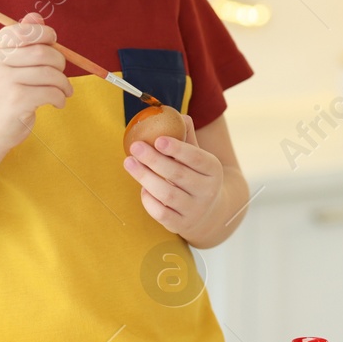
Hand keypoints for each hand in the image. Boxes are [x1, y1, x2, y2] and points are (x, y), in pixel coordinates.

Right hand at [0, 13, 72, 154]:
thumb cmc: (2, 94)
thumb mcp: (6, 64)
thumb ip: (22, 40)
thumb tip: (37, 16)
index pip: (24, 31)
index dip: (45, 34)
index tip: (53, 42)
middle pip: (43, 52)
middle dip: (60, 62)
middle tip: (61, 74)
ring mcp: (4, 81)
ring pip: (51, 73)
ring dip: (64, 84)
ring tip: (64, 91)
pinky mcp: (17, 101)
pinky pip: (52, 92)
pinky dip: (61, 98)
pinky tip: (57, 102)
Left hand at [123, 113, 225, 235]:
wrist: (211, 213)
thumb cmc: (198, 177)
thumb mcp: (199, 158)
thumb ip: (188, 138)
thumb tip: (178, 116)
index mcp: (213, 170)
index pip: (196, 158)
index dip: (178, 149)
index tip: (158, 139)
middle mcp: (207, 191)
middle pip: (178, 174)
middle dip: (154, 160)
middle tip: (135, 146)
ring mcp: (194, 210)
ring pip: (167, 194)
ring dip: (145, 177)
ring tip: (129, 162)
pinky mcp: (181, 225)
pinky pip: (161, 213)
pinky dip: (148, 200)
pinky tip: (142, 188)